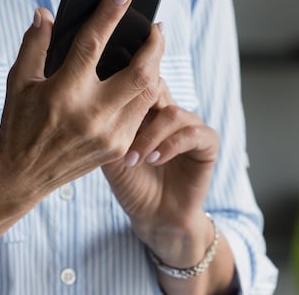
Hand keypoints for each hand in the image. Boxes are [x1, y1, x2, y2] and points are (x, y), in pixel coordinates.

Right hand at [0, 0, 166, 205]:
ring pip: (149, 93)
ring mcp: (109, 134)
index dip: (110, 14)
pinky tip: (142, 79)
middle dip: (154, 44)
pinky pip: (142, 114)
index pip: (93, 44)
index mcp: (64, 92)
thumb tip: (44, 14)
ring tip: (153, 49)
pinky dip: (145, 93)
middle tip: (155, 26)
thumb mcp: (18, 81)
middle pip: (140, 72)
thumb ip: (34, 44)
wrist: (22, 175)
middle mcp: (92, 114)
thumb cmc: (18, 123)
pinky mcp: (117, 148)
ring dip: (156, 67)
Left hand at [102, 78, 220, 267]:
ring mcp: (190, 125)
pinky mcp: (208, 144)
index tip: (106, 104)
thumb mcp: (111, 153)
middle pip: (159, 87)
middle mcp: (170, 112)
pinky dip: (171, 145)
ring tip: (134, 158)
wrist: (154, 216)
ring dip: (151, 136)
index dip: (124, 88)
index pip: (140, 81)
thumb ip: (109, 125)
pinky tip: (154, 160)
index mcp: (147, 109)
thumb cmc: (130, 184)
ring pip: (173, 113)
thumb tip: (91, 101)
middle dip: (138, 107)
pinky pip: (194, 133)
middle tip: (120, 129)